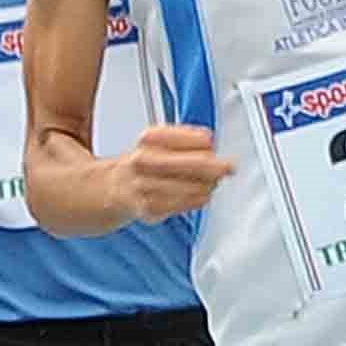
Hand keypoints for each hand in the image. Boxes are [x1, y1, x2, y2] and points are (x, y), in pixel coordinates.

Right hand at [110, 124, 235, 221]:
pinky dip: (199, 199)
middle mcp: (144, 160)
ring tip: (211, 182)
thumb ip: (189, 137)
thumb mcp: (163, 140)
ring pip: (194, 187)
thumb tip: (210, 141)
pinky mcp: (150, 208)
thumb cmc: (147, 161)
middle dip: (216, 167)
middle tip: (228, 167)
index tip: (212, 144)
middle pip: (195, 163)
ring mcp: (145, 186)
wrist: (117, 187)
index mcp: (149, 138)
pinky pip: (186, 204)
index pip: (188, 137)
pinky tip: (200, 195)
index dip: (206, 142)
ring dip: (209, 185)